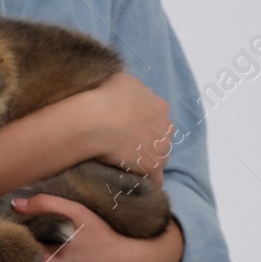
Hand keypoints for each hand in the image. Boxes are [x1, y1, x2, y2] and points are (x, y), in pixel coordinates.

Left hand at [13, 193, 182, 261]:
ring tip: (41, 243)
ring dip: (35, 261)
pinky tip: (58, 258)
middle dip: (22, 250)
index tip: (15, 225)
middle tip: (27, 232)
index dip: (14, 237)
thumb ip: (46, 204)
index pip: (16, 251)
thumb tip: (16, 204)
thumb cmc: (105, 239)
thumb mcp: (77, 214)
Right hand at [78, 72, 172, 186]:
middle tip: (126, 146)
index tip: (129, 128)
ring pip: (159, 157)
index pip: (158, 118)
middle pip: (161, 138)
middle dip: (148, 142)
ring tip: (127, 165)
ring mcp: (161, 147)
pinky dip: (146, 179)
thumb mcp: (122, 80)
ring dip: (146, 160)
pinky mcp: (152, 165)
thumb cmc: (104, 97)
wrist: (94, 120)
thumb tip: (136, 91)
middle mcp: (166, 126)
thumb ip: (135, 87)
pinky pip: (155, 178)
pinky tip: (135, 182)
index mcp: (160, 106)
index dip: (143, 123)